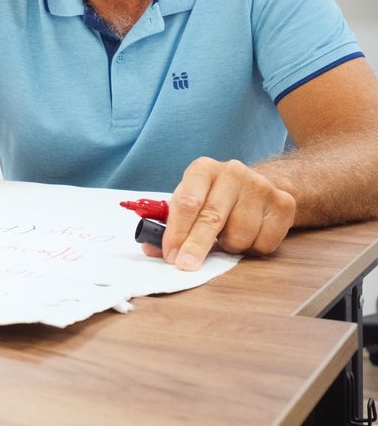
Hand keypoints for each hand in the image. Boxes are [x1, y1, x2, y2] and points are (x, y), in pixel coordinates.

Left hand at [148, 157, 295, 270]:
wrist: (257, 187)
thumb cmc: (214, 197)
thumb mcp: (190, 202)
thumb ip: (170, 225)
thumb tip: (152, 249)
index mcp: (203, 169)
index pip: (187, 202)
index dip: (177, 232)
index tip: (171, 254)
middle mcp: (232, 172)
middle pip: (212, 218)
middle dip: (196, 246)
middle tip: (186, 265)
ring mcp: (261, 186)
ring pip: (239, 235)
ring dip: (229, 246)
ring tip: (227, 235)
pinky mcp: (283, 203)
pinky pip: (264, 243)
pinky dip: (252, 249)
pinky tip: (249, 235)